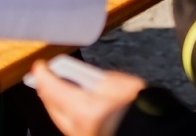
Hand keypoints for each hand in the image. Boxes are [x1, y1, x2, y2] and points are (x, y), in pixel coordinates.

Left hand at [28, 59, 144, 135]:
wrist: (156, 130)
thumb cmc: (141, 106)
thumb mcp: (114, 82)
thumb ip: (90, 79)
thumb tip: (77, 78)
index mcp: (83, 110)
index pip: (51, 89)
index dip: (42, 75)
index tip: (39, 67)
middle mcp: (78, 129)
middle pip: (52, 106)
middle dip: (46, 90)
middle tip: (46, 76)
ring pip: (61, 119)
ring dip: (57, 103)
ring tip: (58, 89)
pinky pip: (72, 127)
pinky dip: (69, 114)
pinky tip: (72, 105)